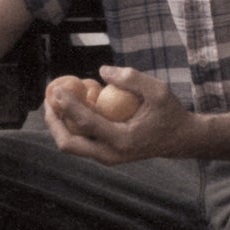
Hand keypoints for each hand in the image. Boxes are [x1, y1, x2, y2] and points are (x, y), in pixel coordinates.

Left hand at [43, 64, 195, 164]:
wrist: (179, 139)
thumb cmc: (169, 113)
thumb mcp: (158, 90)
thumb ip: (131, 78)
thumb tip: (101, 72)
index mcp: (122, 140)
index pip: (85, 123)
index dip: (67, 105)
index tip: (56, 89)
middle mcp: (110, 155)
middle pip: (68, 144)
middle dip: (54, 121)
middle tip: (49, 98)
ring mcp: (106, 158)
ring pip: (71, 145)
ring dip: (59, 124)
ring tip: (56, 101)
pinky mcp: (105, 155)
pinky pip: (80, 142)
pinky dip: (70, 126)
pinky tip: (70, 106)